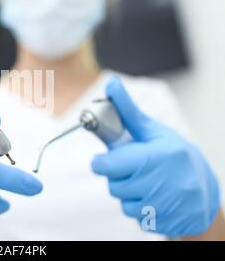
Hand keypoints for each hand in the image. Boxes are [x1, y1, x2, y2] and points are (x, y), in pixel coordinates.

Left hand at [92, 78, 220, 237]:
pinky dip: (139, 208)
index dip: (101, 162)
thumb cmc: (174, 154)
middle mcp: (162, 183)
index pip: (108, 165)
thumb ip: (127, 111)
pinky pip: (135, 217)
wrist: (205, 190)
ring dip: (128, 193)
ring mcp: (165, 206)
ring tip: (146, 182)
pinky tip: (153, 198)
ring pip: (122, 202)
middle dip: (118, 177)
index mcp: (157, 156)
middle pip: (113, 185)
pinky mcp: (165, 223)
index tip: (103, 160)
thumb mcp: (153, 131)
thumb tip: (110, 84)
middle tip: (133, 169)